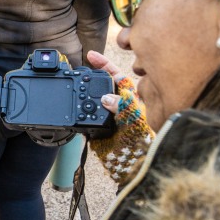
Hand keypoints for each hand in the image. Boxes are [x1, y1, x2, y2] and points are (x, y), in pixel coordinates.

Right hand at [86, 51, 153, 186]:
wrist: (135, 164)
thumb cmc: (145, 140)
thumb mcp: (136, 118)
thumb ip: (123, 106)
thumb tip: (106, 98)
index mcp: (131, 97)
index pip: (116, 75)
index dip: (103, 64)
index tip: (91, 55)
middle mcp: (118, 104)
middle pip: (101, 85)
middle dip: (90, 77)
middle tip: (79, 72)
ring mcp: (106, 116)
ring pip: (91, 100)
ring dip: (83, 96)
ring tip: (76, 91)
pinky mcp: (96, 128)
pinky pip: (84, 117)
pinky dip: (79, 114)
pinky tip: (75, 111)